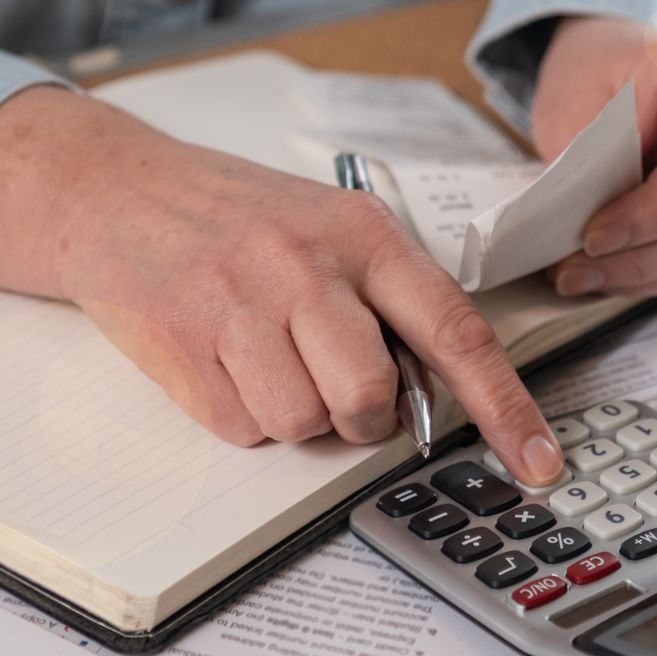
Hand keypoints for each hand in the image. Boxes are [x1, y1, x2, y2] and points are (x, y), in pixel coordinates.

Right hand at [0, 87, 564, 483]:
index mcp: (364, 235)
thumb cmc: (236, 217)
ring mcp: (240, 305)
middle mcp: (307, 266)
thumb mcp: (328, 224)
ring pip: (303, 425)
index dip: (506, 406)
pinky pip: (241, 430)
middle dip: (360, 417)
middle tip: (333, 383)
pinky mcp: (183, 346)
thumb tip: (441, 389)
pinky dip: (238, 413)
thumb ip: (388, 297)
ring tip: (264, 355)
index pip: (456, 331)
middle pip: (369, 399)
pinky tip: (221, 358)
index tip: (540, 463)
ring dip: (292, 415)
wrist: (117, 193)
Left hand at [531, 15, 656, 298]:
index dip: (655, 212)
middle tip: (576, 270)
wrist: (617, 64)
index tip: (594, 237)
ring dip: (649, 274)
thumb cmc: (599, 71)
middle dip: (646, 256)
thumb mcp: (577, 97)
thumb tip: (583, 230)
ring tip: (582, 278)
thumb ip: (588, 159)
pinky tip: (612, 275)